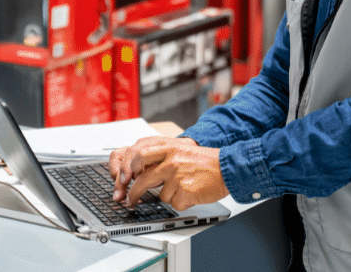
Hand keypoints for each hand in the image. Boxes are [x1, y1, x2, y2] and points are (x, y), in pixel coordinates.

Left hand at [110, 137, 227, 210]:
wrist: (227, 168)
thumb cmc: (203, 161)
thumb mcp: (179, 149)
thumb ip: (159, 157)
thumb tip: (138, 172)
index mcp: (168, 146)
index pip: (137, 155)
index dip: (127, 169)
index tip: (123, 180)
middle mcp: (171, 160)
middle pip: (142, 179)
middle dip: (133, 193)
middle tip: (129, 200)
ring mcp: (178, 175)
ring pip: (160, 194)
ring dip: (169, 194)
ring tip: (184, 186)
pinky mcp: (185, 191)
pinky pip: (174, 203)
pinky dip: (181, 201)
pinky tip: (192, 192)